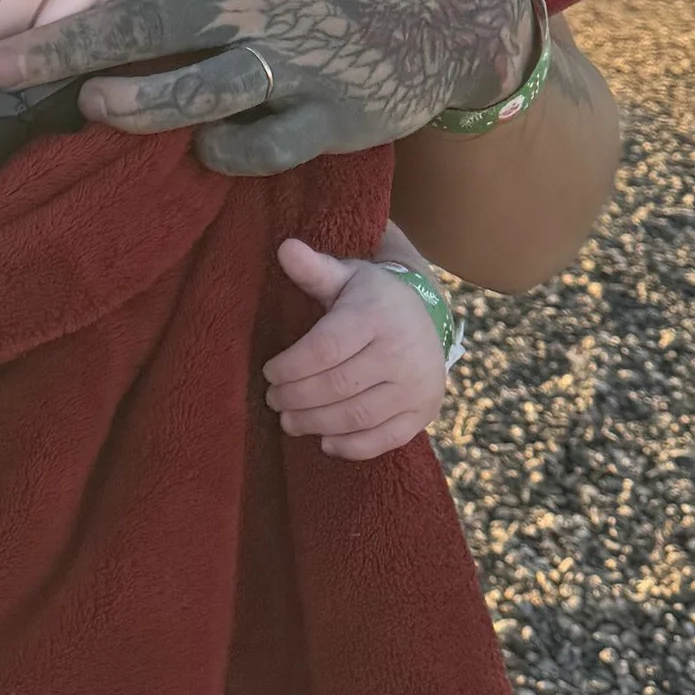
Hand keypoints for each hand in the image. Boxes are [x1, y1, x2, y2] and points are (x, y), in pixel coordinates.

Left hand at [0, 0, 532, 176]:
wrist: (459, 1)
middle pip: (150, 23)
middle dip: (67, 45)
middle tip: (0, 64)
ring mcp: (299, 61)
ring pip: (199, 92)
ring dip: (136, 104)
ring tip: (90, 108)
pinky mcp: (331, 118)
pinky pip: (260, 143)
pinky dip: (223, 147)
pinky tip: (197, 143)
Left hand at [262, 240, 449, 457]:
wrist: (426, 316)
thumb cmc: (372, 297)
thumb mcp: (346, 276)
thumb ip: (314, 269)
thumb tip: (284, 248)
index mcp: (377, 316)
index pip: (324, 349)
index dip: (290, 367)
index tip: (268, 373)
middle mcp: (401, 353)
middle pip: (337, 387)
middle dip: (296, 399)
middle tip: (273, 401)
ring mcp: (416, 386)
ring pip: (356, 416)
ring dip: (316, 424)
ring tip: (289, 422)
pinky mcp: (423, 412)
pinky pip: (384, 439)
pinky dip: (351, 447)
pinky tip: (325, 442)